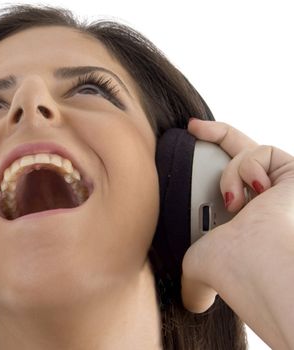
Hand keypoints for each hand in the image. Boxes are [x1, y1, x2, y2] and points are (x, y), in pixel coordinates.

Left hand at [181, 119, 293, 347]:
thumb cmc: (231, 265)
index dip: (208, 166)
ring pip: (246, 153)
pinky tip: (253, 190)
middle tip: (192, 127)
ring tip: (233, 201)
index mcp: (240, 223)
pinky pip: (266, 151)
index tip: (186, 144)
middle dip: (216, 135)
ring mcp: (279, 189)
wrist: (256, 260)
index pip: (226, 185)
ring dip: (231, 172)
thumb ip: (196, 278)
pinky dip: (250, 165)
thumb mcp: (199, 266)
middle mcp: (261, 204)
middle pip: (239, 156)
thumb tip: (194, 300)